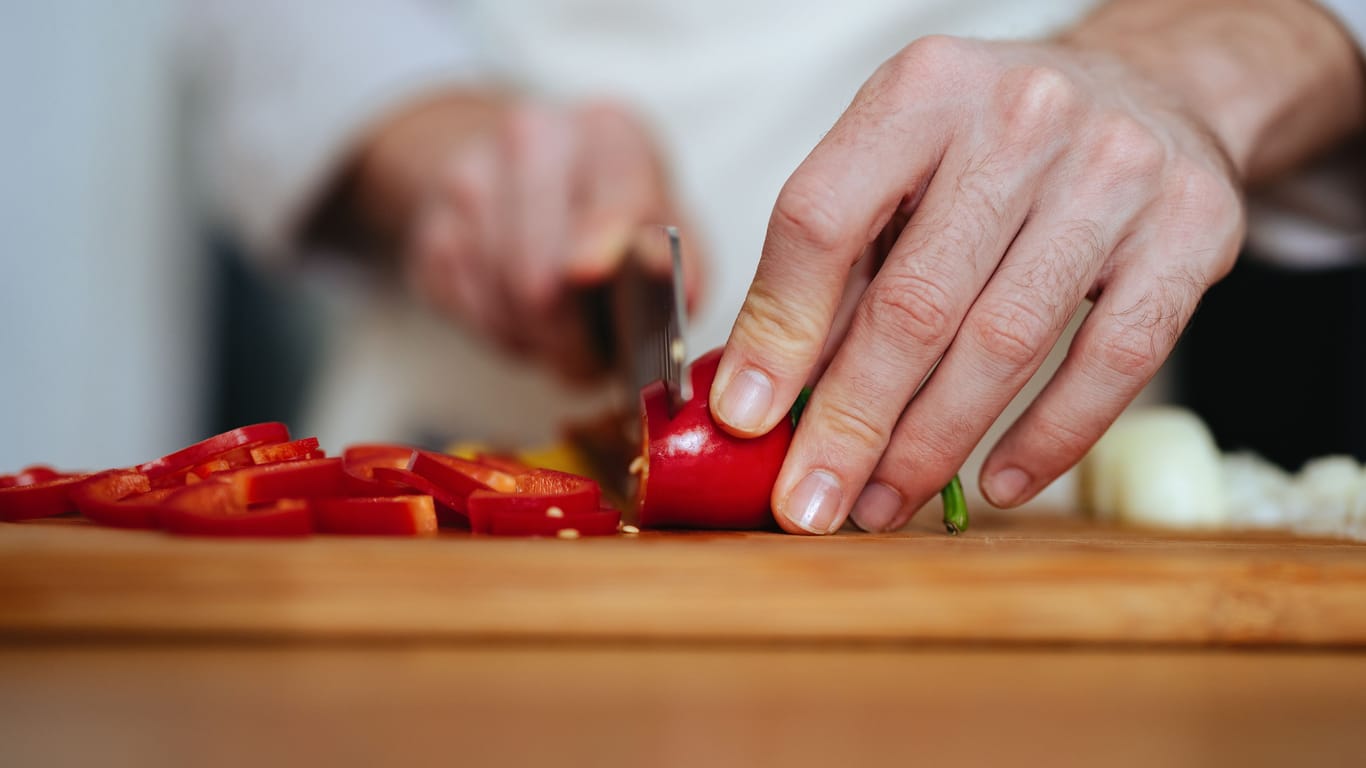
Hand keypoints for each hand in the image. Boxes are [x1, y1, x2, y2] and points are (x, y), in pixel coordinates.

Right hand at [352, 92, 699, 380]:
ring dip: (544, 342)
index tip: (591, 272)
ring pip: (508, 304)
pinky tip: (523, 312)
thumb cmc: (610, 210)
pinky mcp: (431, 235)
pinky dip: (508, 336)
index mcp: (609, 133)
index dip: (601, 233)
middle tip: (597, 358)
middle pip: (544, 271)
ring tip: (564, 329)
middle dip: (577, 338)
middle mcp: (533, 140)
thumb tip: (674, 289)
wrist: (512, 173)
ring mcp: (469, 183)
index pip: (611, 186)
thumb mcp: (664, 220)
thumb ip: (685, 262)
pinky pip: (474, 318)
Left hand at [713, 34, 1250, 533]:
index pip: (821, 220)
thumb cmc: (996, 145)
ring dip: (933, 446)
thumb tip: (765, 398)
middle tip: (811, 503)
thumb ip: (836, 271)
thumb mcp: (900, 167)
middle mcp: (1022, 116)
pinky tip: (999, 482)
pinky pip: (1113, 362)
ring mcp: (1116, 170)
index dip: (776, 332)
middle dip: (851, 422)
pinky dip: (1049, 438)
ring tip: (884, 504)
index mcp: (921, 90)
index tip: (747, 419)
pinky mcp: (1190, 231)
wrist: (1150, 91)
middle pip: (914, 301)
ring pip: (1005, 343)